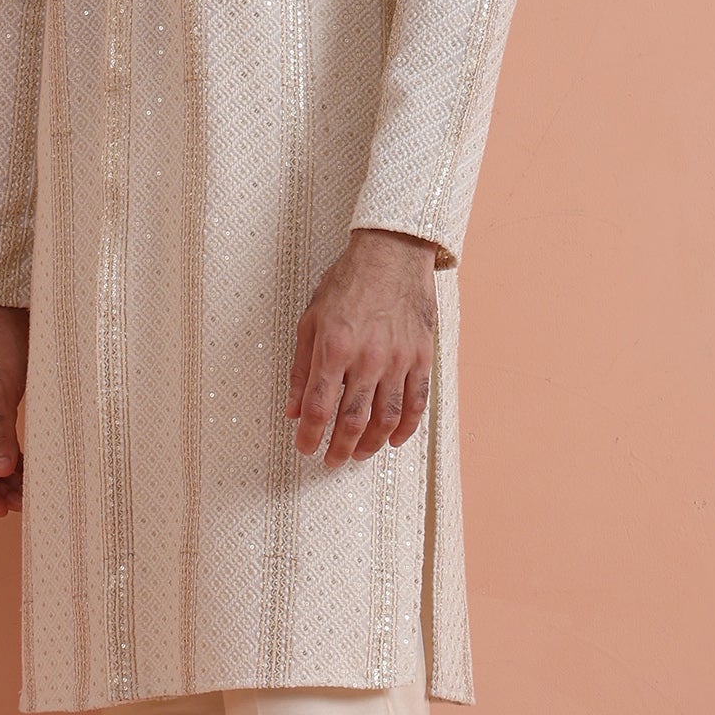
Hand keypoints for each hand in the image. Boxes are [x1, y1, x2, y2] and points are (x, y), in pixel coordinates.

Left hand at [287, 229, 436, 468]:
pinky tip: (394, 439)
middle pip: (353, 420)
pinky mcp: (422, 357)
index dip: (310, 435)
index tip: (304, 448)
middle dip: (338, 448)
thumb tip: (292, 408)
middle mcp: (368, 359)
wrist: (392, 253)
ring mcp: (399, 359)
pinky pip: (417, 403)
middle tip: (331, 461)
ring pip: (386, 418)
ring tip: (358, 454)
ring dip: (371, 444)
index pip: (319, 407)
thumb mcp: (311, 319)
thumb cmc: (347, 282)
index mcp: (334, 348)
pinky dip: (406, 427)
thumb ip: (301, 368)